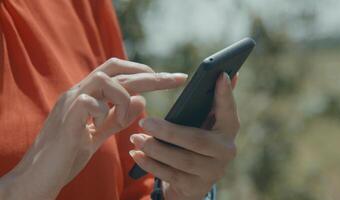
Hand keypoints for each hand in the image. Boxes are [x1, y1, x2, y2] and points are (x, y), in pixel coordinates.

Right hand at [0, 58, 186, 199]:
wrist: (41, 174)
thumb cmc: (70, 152)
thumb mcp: (100, 132)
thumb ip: (118, 117)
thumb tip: (142, 99)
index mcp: (88, 94)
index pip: (119, 73)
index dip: (144, 72)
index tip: (168, 78)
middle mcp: (79, 91)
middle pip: (117, 70)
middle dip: (150, 75)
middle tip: (175, 79)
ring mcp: (71, 102)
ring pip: (104, 79)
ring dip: (124, 98)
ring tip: (126, 119)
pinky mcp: (66, 117)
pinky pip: (89, 102)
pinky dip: (104, 112)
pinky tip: (100, 126)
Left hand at [129, 72, 239, 199]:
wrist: (193, 182)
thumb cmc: (196, 143)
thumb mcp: (205, 124)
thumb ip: (214, 103)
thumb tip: (229, 75)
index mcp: (228, 131)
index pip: (229, 111)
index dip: (226, 94)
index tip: (220, 75)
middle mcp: (225, 152)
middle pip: (196, 141)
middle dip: (168, 132)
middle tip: (144, 121)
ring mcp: (212, 172)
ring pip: (181, 161)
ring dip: (155, 149)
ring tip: (135, 138)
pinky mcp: (195, 188)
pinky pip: (170, 176)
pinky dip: (150, 165)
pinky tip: (136, 154)